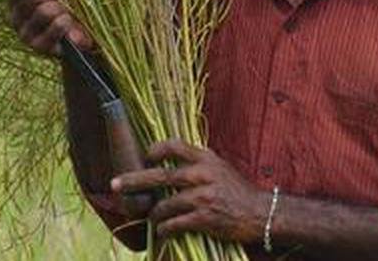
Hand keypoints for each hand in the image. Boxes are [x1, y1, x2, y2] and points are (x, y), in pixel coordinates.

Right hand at [5, 0, 92, 56]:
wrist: (79, 39)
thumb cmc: (65, 8)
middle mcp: (14, 18)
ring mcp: (25, 35)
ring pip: (45, 10)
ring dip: (62, 8)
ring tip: (67, 13)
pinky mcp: (39, 48)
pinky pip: (57, 26)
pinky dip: (67, 22)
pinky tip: (70, 25)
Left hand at [111, 138, 269, 243]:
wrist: (261, 213)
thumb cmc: (238, 191)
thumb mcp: (220, 167)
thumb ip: (197, 163)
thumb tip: (168, 166)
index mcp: (206, 158)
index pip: (173, 146)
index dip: (154, 150)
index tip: (144, 157)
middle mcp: (202, 174)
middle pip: (159, 176)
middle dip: (133, 181)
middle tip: (115, 185)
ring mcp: (203, 196)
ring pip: (164, 205)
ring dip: (154, 215)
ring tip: (153, 219)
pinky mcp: (204, 218)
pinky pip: (174, 224)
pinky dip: (165, 229)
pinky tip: (164, 231)